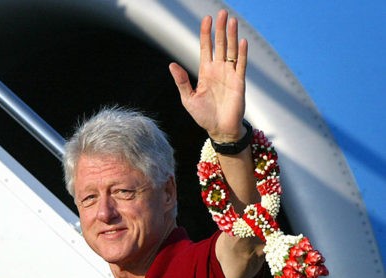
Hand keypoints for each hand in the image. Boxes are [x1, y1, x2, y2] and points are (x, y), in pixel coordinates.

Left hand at [169, 9, 247, 142]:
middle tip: (222, 13)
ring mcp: (230, 75)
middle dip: (220, 29)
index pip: (206, 48)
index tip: (206, 19)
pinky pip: (241, 65)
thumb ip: (182, 81)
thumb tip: (171, 64)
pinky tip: (242, 42)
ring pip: (231, 51)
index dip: (206, 34)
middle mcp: (218, 70)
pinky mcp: (239, 83)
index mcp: (205, 72)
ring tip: (232, 21)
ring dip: (232, 36)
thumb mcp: (188, 99)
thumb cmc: (204, 116)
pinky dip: (242, 54)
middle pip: (220, 45)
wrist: (219, 130)